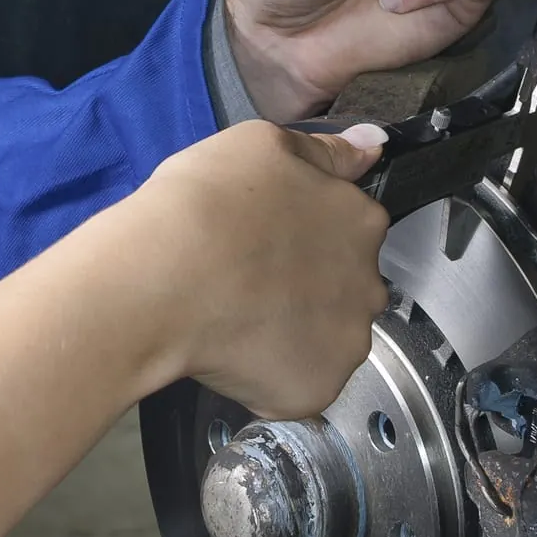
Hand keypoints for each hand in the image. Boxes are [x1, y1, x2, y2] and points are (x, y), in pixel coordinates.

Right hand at [126, 121, 391, 418]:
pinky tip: (233, 354)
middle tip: (248, 278)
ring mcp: (346, 345)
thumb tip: (374, 145)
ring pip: (326, 338)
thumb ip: (327, 151)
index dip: (305, 232)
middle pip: (346, 287)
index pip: (351, 227)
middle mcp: (369, 285)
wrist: (162, 278)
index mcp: (361, 221)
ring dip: (294, 331)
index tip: (264, 236)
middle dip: (309, 285)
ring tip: (236, 319)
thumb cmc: (207, 202)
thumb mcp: (262, 144)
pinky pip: (299, 384)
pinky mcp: (316, 392)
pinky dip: (271, 374)